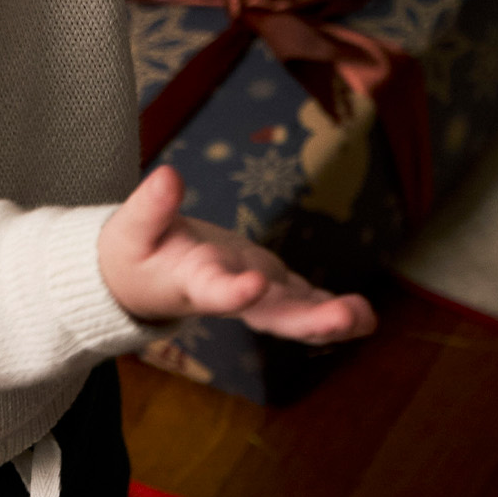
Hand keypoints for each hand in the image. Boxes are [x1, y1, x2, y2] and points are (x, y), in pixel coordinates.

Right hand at [98, 164, 376, 344]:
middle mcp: (229, 294)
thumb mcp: (131, 228)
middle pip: (270, 314)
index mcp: (193, 281)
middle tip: (346, 319)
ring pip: (292, 312)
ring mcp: (251, 292)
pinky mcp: (265, 283)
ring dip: (329, 318)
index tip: (255, 285)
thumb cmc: (134, 253)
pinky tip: (361, 315)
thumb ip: (150, 206)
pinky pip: (299, 300)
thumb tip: (169, 176)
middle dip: (309, 320)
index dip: (234, 291)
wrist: (141, 281)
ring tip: (366, 318)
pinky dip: (327, 307)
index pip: (213, 289)